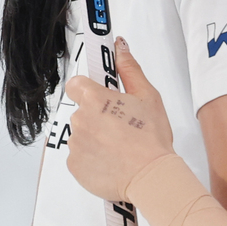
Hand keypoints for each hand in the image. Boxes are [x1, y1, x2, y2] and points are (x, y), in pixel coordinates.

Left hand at [65, 40, 174, 201]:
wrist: (151, 178)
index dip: (89, 90)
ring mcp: (75, 144)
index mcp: (95, 99)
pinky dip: (93, 159)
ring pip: (82, 135)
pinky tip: (113, 161)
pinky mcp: (75, 165)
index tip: (102, 96)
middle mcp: (80, 119)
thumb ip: (130, 69)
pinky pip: (80, 157)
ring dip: (96, 139)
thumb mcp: (148, 97)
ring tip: (120, 148)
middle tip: (122, 127)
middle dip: (98, 117)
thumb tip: (120, 47)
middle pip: (82, 112)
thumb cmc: (151, 139)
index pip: (76, 84)